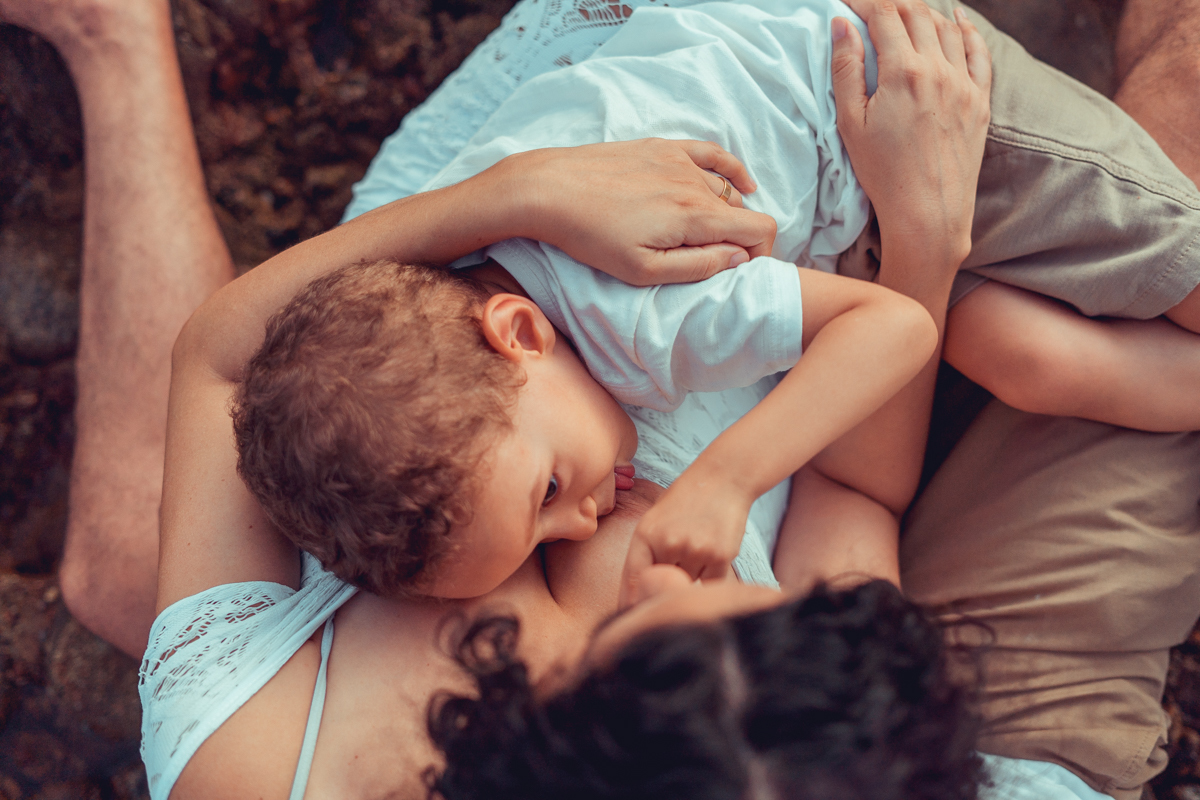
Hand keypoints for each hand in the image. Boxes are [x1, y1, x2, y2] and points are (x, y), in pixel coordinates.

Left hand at [514, 139, 777, 285]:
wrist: (549, 190)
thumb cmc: (591, 237)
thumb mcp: (643, 270)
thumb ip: (698, 266)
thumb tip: (739, 258)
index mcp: (694, 217)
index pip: (759, 228)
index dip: (762, 253)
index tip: (744, 270)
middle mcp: (694, 184)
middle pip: (742, 211)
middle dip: (741, 237)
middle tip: (714, 259)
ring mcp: (679, 161)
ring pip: (725, 188)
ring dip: (727, 212)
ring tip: (708, 235)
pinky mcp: (662, 148)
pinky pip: (712, 153)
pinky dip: (733, 169)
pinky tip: (742, 183)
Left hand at [618, 467, 752, 607]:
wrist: (723, 480)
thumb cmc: (685, 502)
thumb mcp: (655, 521)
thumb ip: (647, 555)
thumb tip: (639, 597)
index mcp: (645, 534)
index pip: (633, 581)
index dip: (629, 604)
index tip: (628, 620)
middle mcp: (668, 544)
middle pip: (661, 586)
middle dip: (663, 587)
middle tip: (669, 581)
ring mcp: (695, 551)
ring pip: (686, 584)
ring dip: (689, 576)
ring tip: (696, 546)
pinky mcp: (720, 556)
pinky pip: (709, 584)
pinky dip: (709, 576)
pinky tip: (711, 550)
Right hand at [832, 0, 990, 265]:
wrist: (928, 213)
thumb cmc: (882, 173)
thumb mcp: (850, 123)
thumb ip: (846, 69)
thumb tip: (841, 24)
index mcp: (904, 72)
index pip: (884, 15)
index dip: (864, 2)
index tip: (848, 3)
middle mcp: (939, 70)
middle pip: (917, 14)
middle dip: (892, 4)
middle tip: (872, 8)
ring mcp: (964, 84)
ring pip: (947, 27)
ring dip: (924, 13)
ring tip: (905, 14)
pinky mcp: (980, 101)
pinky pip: (979, 52)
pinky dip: (968, 30)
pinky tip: (958, 20)